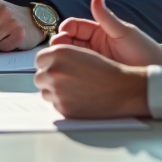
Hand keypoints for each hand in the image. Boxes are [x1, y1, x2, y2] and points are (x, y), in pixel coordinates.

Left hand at [34, 45, 149, 118]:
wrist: (122, 89)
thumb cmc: (105, 70)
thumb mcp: (81, 52)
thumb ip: (59, 56)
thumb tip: (45, 63)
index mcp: (59, 54)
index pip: (39, 59)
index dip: (49, 63)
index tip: (56, 67)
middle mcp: (54, 71)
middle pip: (39, 76)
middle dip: (49, 78)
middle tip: (65, 80)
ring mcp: (57, 91)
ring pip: (45, 92)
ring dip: (54, 91)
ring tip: (73, 89)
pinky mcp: (63, 108)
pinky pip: (55, 105)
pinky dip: (63, 103)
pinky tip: (78, 99)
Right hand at [50, 0, 161, 66]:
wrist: (156, 72)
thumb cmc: (144, 49)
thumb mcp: (124, 32)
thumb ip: (107, 17)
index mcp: (98, 31)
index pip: (74, 26)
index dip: (66, 28)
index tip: (63, 33)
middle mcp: (93, 45)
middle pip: (68, 42)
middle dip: (60, 44)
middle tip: (57, 49)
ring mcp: (93, 61)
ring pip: (70, 57)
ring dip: (63, 58)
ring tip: (59, 61)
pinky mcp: (93, 76)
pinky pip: (77, 72)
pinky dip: (70, 71)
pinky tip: (67, 73)